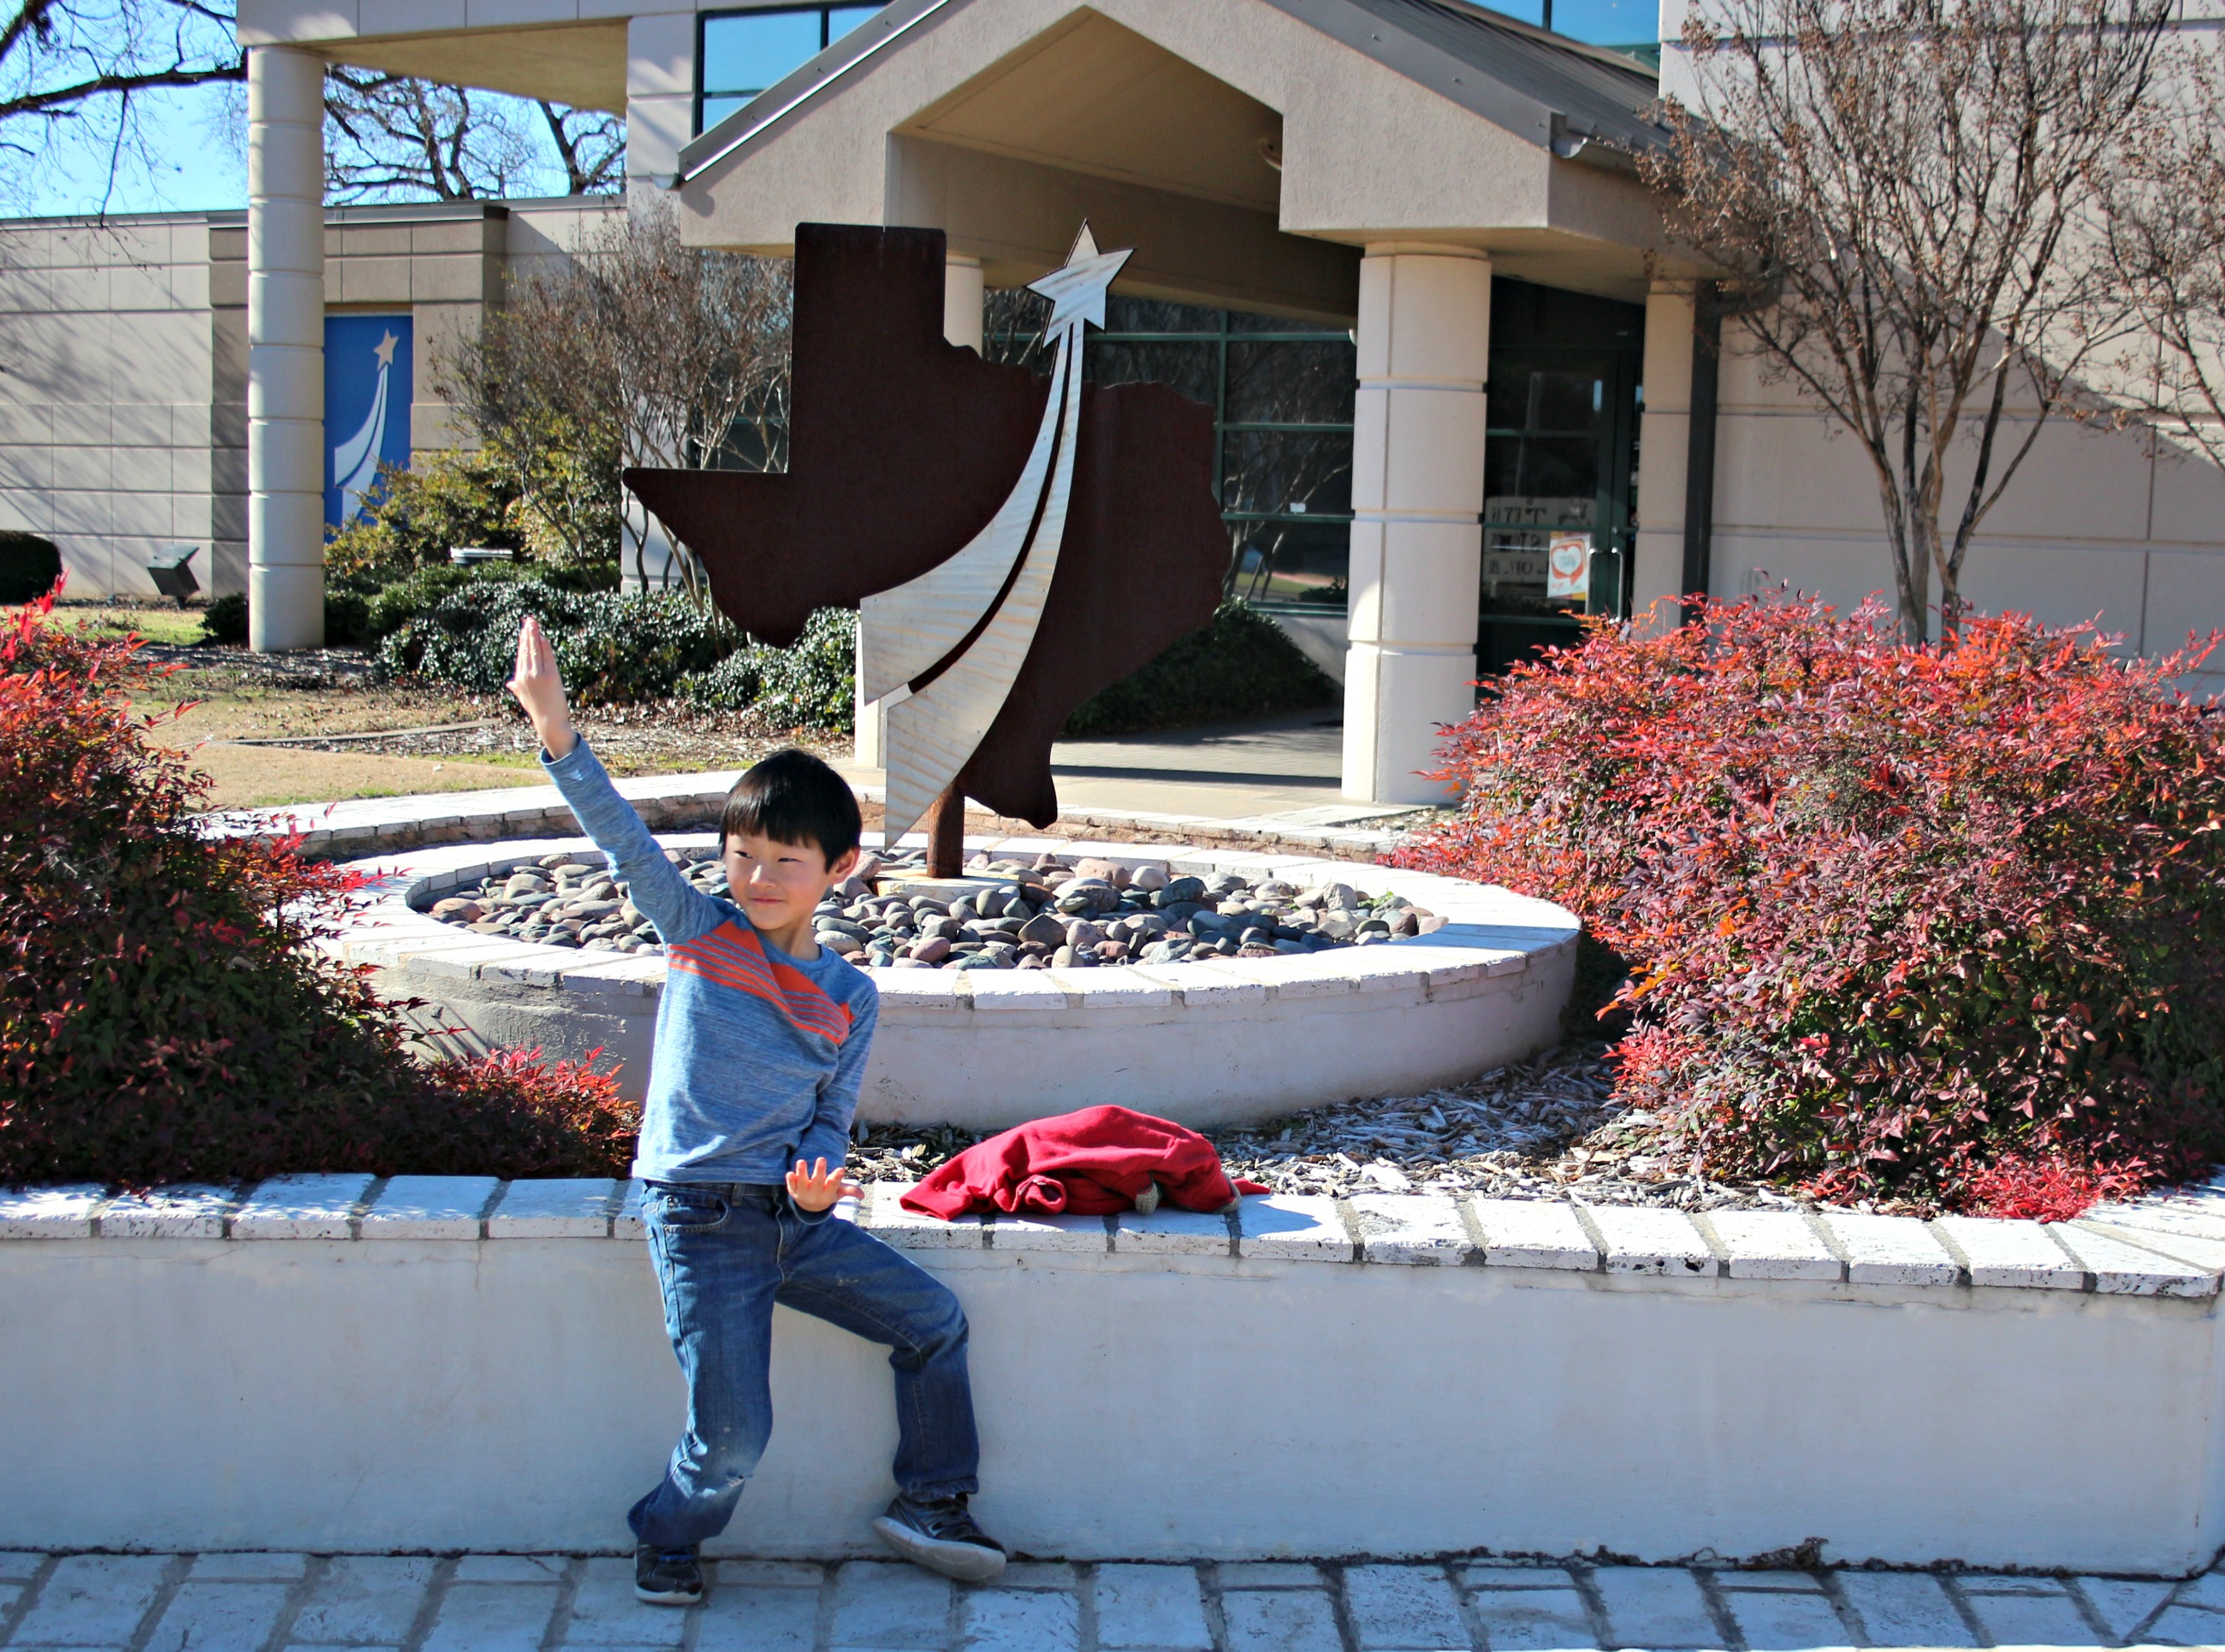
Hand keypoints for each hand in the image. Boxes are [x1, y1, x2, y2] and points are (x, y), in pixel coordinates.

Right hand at [506, 615, 575, 757]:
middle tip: (529, 620)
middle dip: (527, 634)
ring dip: (535, 635)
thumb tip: (509, 683)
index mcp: (519, 679)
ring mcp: (537, 675)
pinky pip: (547, 657)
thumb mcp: (524, 698)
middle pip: (527, 650)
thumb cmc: (538, 711)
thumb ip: (516, 688)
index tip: (524, 630)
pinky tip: (544, 637)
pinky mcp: (550, 676)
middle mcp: (526, 676)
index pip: (521, 656)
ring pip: (535, 651)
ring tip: (534, 623)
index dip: (523, 642)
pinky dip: (545, 646)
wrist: (549, 722)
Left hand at [786, 1156, 862, 1212]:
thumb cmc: (826, 1194)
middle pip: (818, 1181)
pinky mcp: (794, 1189)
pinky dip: (790, 1180)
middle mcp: (815, 1192)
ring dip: (802, 1172)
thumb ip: (849, 1191)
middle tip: (822, 1159)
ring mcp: (804, 1191)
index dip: (837, 1177)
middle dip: (819, 1171)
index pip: (833, 1184)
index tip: (841, 1169)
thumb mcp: (838, 1193)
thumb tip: (862, 1196)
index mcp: (828, 1192)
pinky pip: (791, 1185)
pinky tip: (789, 1173)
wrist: (809, 1207)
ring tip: (801, 1161)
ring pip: (802, 1182)